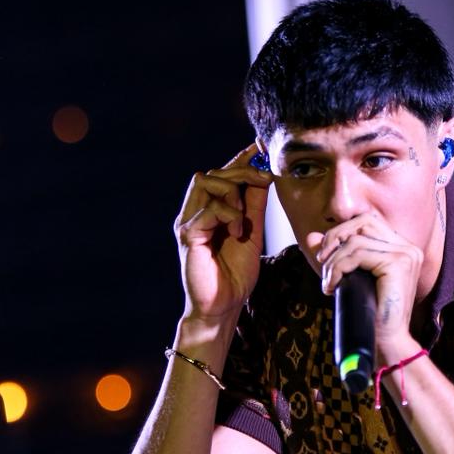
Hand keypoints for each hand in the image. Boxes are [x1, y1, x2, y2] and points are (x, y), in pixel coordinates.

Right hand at [174, 144, 272, 322]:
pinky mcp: (187, 236)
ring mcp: (188, 223)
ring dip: (231, 192)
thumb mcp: (252, 232)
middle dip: (241, 172)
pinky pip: (206, 210)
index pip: (221, 175)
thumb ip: (254, 205)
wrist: (223, 306)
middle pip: (211, 173)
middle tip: (264, 180)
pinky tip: (237, 232)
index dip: (240, 159)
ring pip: (205, 183)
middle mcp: (195, 212)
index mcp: (210, 210)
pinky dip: (228, 216)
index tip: (260, 147)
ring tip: (244, 217)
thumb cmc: (235, 273)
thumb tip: (265, 176)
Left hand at [308, 210, 422, 352]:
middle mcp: (408, 248)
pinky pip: (357, 255)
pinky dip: (337, 269)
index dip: (342, 232)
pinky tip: (332, 287)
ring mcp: (406, 254)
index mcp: (402, 249)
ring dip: (334, 260)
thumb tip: (312, 236)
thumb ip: (335, 255)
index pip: (368, 223)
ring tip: (328, 282)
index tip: (325, 255)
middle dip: (335, 238)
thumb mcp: (350, 279)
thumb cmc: (371, 316)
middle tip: (322, 261)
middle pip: (363, 222)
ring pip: (356, 240)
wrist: (387, 343)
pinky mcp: (398, 264)